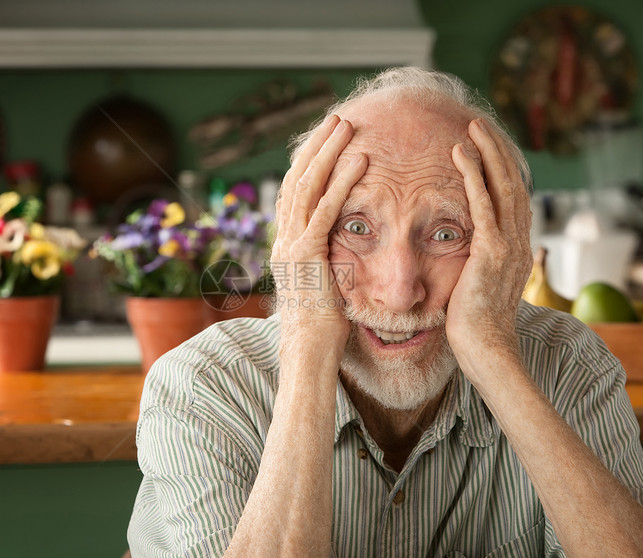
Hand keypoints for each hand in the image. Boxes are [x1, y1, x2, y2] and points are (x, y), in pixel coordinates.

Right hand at [271, 115, 367, 343]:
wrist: (308, 353)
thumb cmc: (321, 326)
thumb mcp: (322, 284)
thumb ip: (326, 260)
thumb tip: (340, 247)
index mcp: (287, 244)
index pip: (295, 191)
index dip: (310, 161)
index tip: (327, 138)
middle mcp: (283, 239)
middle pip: (296, 179)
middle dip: (317, 145)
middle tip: (337, 118)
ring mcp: (291, 246)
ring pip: (307, 187)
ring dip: (328, 153)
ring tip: (347, 126)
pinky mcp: (306, 256)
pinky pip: (324, 212)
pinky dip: (341, 183)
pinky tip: (359, 162)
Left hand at [447, 119, 532, 379]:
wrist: (487, 353)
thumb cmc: (475, 326)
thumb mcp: (477, 286)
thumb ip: (474, 264)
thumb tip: (458, 255)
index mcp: (515, 248)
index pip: (512, 197)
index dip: (501, 168)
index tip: (487, 146)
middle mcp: (518, 241)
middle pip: (512, 183)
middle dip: (497, 151)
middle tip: (479, 124)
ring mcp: (508, 246)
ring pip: (502, 187)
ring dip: (487, 153)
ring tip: (472, 127)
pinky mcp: (492, 253)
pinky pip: (483, 205)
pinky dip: (474, 176)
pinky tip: (461, 155)